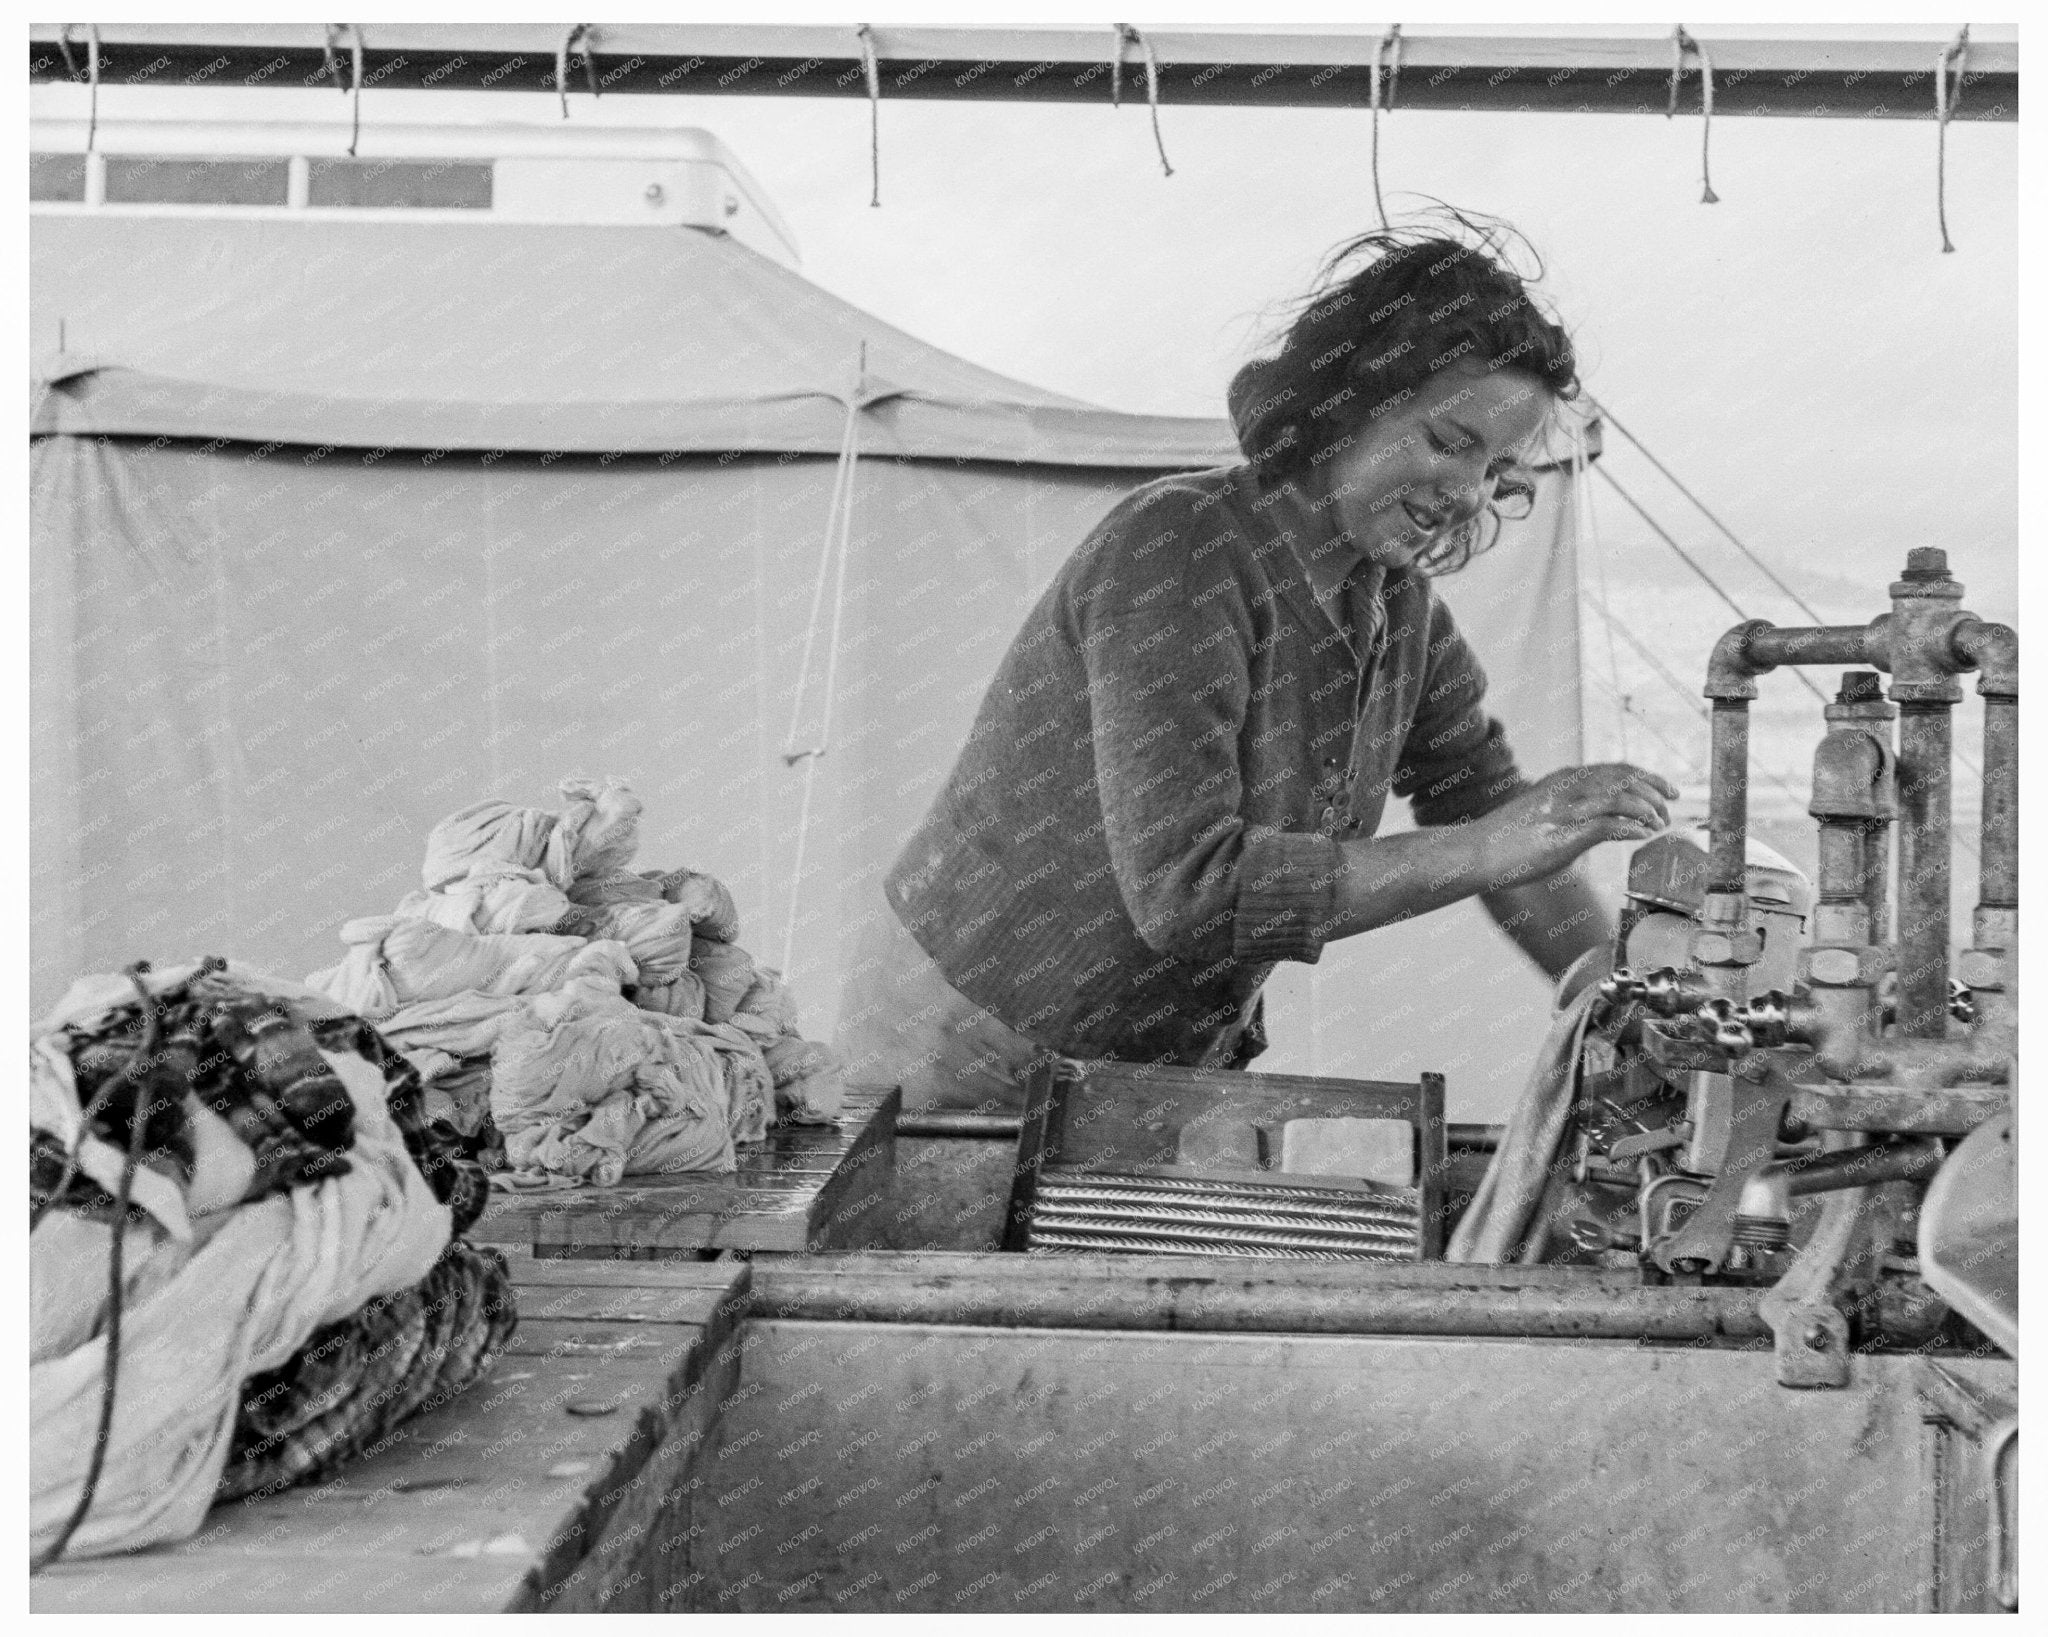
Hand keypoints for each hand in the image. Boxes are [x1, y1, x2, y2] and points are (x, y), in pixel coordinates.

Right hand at [1474, 763, 1677, 890]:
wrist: (1473, 853)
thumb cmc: (1507, 839)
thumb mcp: (1545, 815)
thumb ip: (1575, 812)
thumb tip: (1607, 823)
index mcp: (1562, 780)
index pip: (1616, 769)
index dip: (1647, 777)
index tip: (1667, 790)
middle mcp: (1566, 788)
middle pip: (1623, 778)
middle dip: (1654, 791)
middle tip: (1669, 809)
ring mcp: (1563, 810)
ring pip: (1619, 797)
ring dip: (1646, 810)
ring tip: (1658, 824)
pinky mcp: (1561, 835)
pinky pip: (1606, 825)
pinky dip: (1630, 828)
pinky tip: (1641, 835)